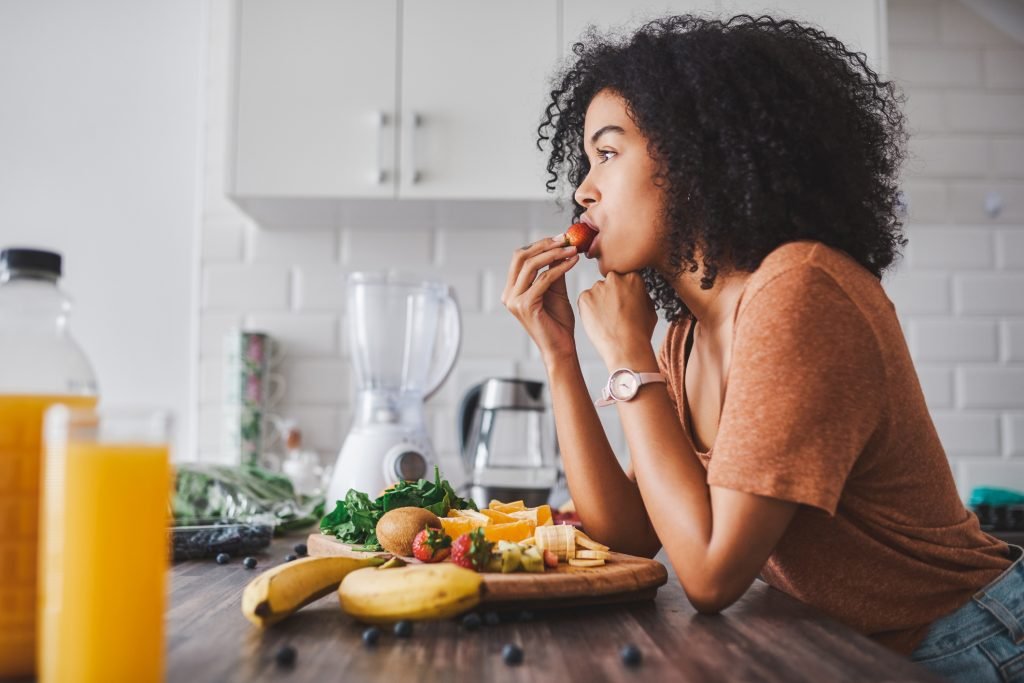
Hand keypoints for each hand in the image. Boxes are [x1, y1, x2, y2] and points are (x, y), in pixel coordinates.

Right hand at [501, 236, 580, 363]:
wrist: (561, 347)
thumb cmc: (558, 322)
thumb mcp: (555, 290)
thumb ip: (553, 271)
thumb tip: (559, 247)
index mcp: (512, 290)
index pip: (520, 258)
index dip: (539, 244)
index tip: (560, 238)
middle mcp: (509, 294)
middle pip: (520, 257)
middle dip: (544, 245)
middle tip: (565, 239)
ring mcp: (514, 300)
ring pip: (531, 265)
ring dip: (554, 254)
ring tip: (572, 249)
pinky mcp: (525, 305)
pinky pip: (544, 279)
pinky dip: (560, 268)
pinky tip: (573, 262)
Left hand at [578, 272, 657, 369]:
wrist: (625, 347)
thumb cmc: (640, 332)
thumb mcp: (650, 309)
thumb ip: (641, 294)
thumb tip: (635, 291)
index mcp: (633, 277)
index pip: (625, 278)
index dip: (625, 292)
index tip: (625, 303)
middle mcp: (614, 278)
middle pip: (610, 283)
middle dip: (611, 294)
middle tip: (615, 313)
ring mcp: (597, 287)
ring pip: (596, 292)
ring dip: (599, 302)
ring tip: (607, 320)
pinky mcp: (584, 297)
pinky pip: (585, 301)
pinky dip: (589, 310)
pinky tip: (598, 322)